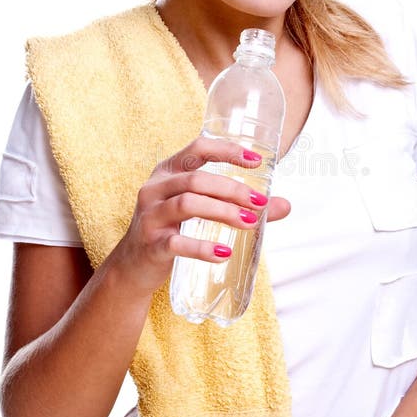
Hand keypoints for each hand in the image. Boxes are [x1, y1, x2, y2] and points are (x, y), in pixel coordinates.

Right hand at [108, 137, 289, 295]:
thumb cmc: (171, 231)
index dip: (227, 150)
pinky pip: (177, 243)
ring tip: (250, 222)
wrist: (133, 268)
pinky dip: (202, 247)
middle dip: (232, 189)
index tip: (256, 161)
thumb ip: (239, 206)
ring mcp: (150, 217)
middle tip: (259, 203)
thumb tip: (284, 205)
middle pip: (196, 180)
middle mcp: (155, 189)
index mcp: (167, 172)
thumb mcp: (201, 213)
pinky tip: (224, 253)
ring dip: (223, 212)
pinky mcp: (150, 245)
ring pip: (187, 204)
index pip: (197, 148)